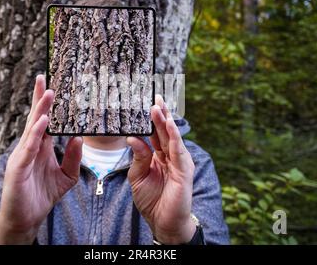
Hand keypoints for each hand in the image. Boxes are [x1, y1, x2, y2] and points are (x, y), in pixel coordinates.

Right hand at [0, 75, 82, 243]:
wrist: (27, 218)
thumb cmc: (43, 195)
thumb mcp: (66, 176)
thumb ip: (74, 157)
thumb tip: (80, 137)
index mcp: (42, 147)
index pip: (45, 121)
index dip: (47, 104)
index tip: (54, 85)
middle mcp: (31, 147)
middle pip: (36, 118)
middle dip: (40, 99)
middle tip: (44, 78)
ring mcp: (23, 156)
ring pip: (32, 129)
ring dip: (39, 110)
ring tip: (48, 93)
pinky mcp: (18, 168)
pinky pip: (29, 148)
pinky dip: (35, 134)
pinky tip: (42, 122)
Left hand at [127, 95, 195, 243]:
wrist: (163, 222)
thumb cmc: (152, 200)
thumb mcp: (138, 176)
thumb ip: (138, 157)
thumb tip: (132, 138)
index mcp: (159, 155)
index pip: (155, 133)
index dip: (151, 118)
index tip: (146, 102)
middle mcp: (170, 155)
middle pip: (165, 130)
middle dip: (160, 113)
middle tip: (154, 95)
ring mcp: (179, 161)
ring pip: (172, 136)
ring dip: (165, 120)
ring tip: (157, 106)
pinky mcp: (184, 170)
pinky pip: (178, 150)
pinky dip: (175, 136)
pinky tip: (170, 124)